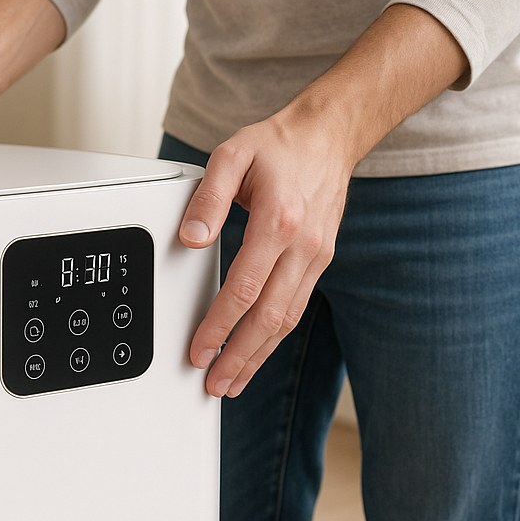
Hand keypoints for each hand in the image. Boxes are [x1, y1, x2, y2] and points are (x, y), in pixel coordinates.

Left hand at [179, 109, 353, 397]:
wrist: (328, 136)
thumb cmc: (277, 146)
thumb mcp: (231, 155)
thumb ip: (208, 198)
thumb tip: (190, 237)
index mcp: (279, 221)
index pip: (245, 288)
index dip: (220, 325)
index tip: (199, 349)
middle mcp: (303, 245)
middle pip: (270, 317)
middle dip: (239, 356)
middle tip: (213, 383)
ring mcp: (316, 256)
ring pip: (287, 320)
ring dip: (257, 356)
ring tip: (232, 381)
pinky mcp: (319, 261)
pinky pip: (296, 307)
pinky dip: (274, 337)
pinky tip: (256, 352)